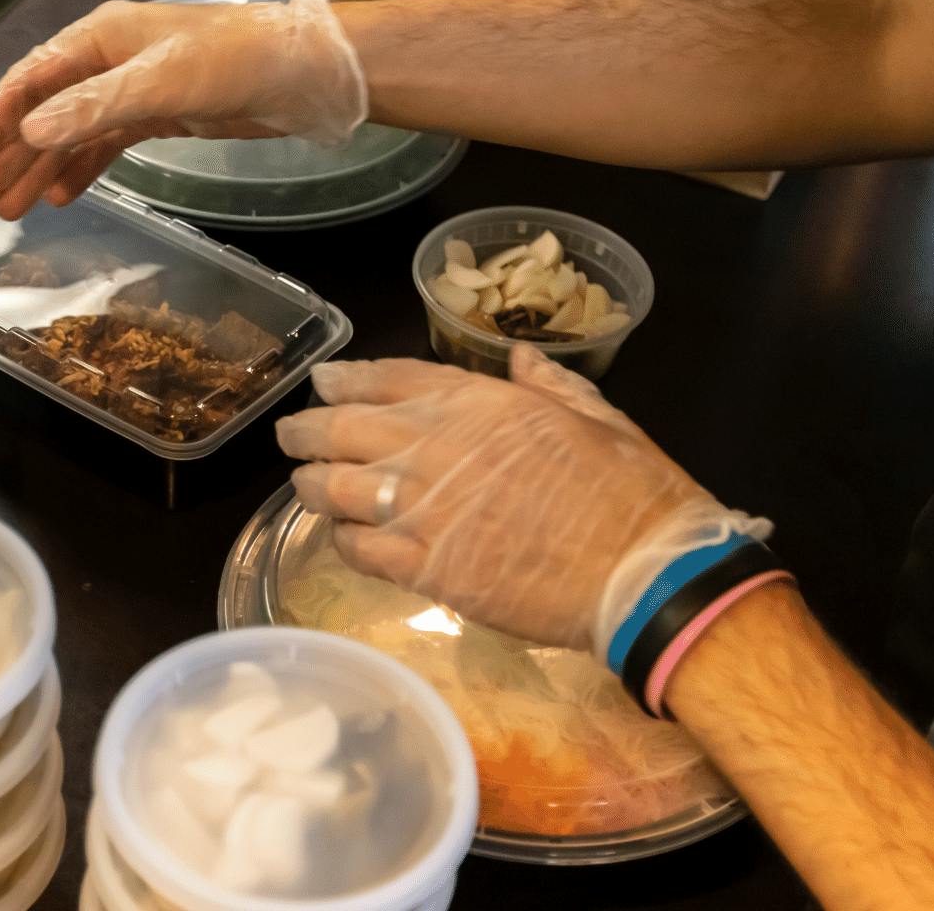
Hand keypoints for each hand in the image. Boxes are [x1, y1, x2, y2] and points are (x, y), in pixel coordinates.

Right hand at [0, 0, 366, 219]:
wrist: (306, 73)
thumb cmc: (237, 60)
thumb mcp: (161, 82)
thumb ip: (94, 107)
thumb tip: (30, 132)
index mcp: (101, 39)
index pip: (32, 81)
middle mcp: (108, 62)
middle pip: (43, 113)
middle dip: (6, 155)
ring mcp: (131, 91)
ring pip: (69, 135)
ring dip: (37, 170)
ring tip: (7, 209)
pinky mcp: (156, 117)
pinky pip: (103, 147)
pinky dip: (79, 171)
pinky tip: (58, 197)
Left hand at [276, 346, 765, 652]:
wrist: (642, 572)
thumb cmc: (630, 490)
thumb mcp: (596, 415)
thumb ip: (548, 384)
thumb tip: (519, 360)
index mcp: (478, 403)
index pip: (389, 379)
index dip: (346, 380)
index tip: (324, 382)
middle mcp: (436, 447)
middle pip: (344, 429)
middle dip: (308, 430)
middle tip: (291, 435)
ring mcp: (424, 509)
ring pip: (337, 489)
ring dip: (313, 484)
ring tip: (304, 485)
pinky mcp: (425, 568)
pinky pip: (360, 550)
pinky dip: (343, 540)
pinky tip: (343, 538)